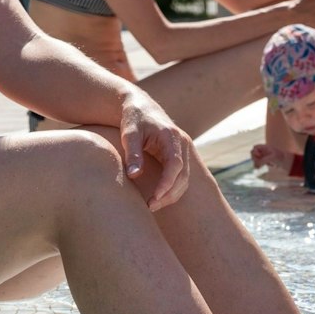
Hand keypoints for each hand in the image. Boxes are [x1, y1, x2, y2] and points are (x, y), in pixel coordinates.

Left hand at [119, 93, 190, 210]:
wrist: (141, 107)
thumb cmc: (134, 119)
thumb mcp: (130, 133)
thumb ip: (133, 153)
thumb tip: (134, 175)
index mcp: (171, 136)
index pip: (175, 164)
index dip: (167, 182)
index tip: (155, 197)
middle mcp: (181, 144)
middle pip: (183, 175)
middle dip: (169, 193)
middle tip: (150, 206)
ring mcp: (182, 151)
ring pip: (184, 179)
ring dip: (171, 195)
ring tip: (152, 206)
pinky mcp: (178, 157)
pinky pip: (180, 177)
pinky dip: (172, 190)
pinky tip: (158, 198)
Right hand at [250, 143, 290, 170]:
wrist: (287, 162)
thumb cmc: (281, 157)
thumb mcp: (272, 158)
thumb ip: (263, 160)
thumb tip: (255, 165)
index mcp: (265, 147)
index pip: (255, 147)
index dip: (255, 151)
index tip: (259, 156)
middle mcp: (263, 151)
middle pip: (253, 153)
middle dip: (255, 158)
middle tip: (259, 163)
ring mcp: (263, 157)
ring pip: (255, 159)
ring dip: (256, 163)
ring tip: (260, 167)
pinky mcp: (264, 162)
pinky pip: (258, 163)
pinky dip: (258, 166)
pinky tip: (261, 168)